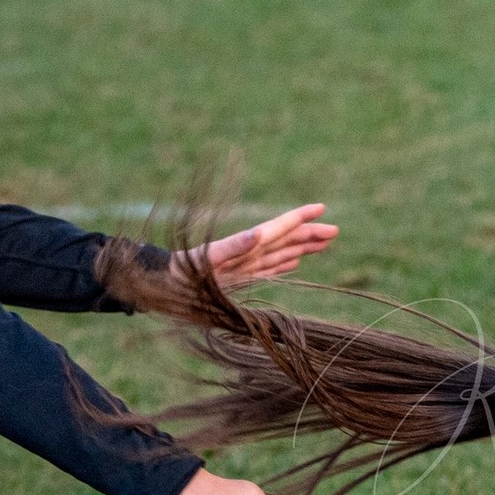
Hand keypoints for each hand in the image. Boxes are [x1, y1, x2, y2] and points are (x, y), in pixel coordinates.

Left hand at [174, 203, 336, 289]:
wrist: (159, 286)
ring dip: (302, 248)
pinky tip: (294, 263)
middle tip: (334, 230)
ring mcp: (245, 267)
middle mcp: (248, 254)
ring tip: (322, 242)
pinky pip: (268, 270)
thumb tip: (259, 234)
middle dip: (309, 234)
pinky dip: (283, 265)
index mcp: (244, 246)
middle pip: (285, 240)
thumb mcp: (204, 261)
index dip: (299, 218)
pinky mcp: (239, 280)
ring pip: (281, 254)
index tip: (320, 207)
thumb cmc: (178, 274)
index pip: (278, 229)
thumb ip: (231, 248)